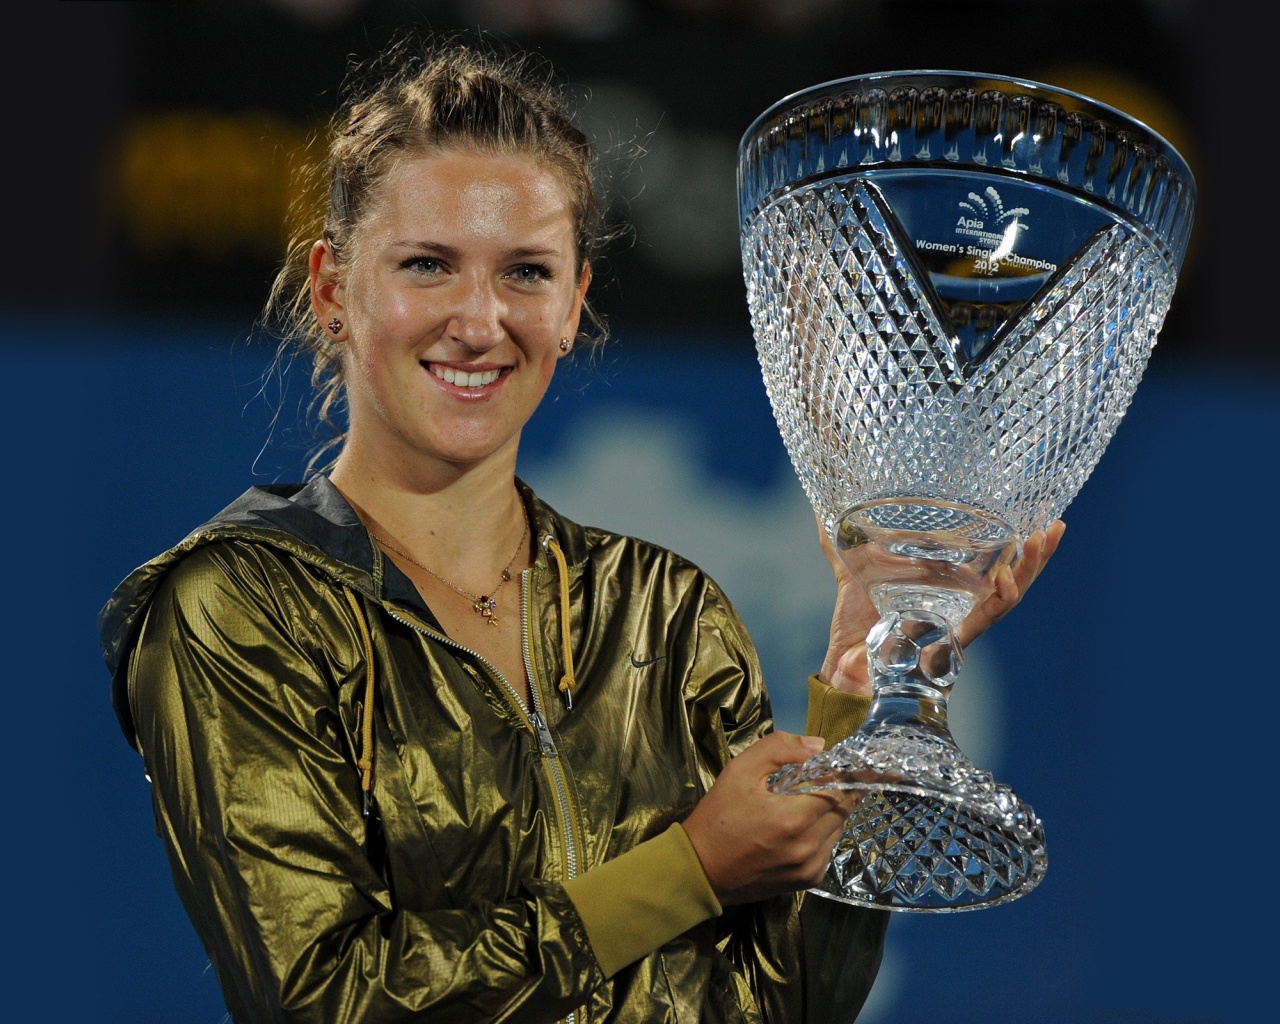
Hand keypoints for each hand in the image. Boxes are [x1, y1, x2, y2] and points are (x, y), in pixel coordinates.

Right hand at [681, 731, 856, 905]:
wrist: (701, 870)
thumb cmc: (718, 817)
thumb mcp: (739, 771)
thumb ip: (778, 748)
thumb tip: (817, 745)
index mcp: (793, 818)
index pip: (839, 789)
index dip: (841, 774)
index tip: (839, 765)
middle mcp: (807, 846)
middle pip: (843, 810)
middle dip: (839, 791)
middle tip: (823, 779)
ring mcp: (809, 868)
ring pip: (839, 830)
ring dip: (832, 813)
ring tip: (808, 802)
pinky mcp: (807, 881)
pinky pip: (828, 850)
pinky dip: (823, 834)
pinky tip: (802, 827)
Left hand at [816, 515, 1065, 696]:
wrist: (845, 667)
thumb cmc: (855, 627)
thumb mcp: (852, 574)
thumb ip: (840, 545)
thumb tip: (820, 510)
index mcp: (946, 588)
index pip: (990, 560)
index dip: (1012, 540)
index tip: (1033, 512)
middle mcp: (961, 606)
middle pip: (1010, 576)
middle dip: (1036, 554)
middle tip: (1056, 524)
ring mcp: (961, 624)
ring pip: (1007, 596)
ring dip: (1029, 570)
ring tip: (1042, 540)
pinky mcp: (953, 641)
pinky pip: (983, 621)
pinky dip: (999, 600)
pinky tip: (1009, 580)